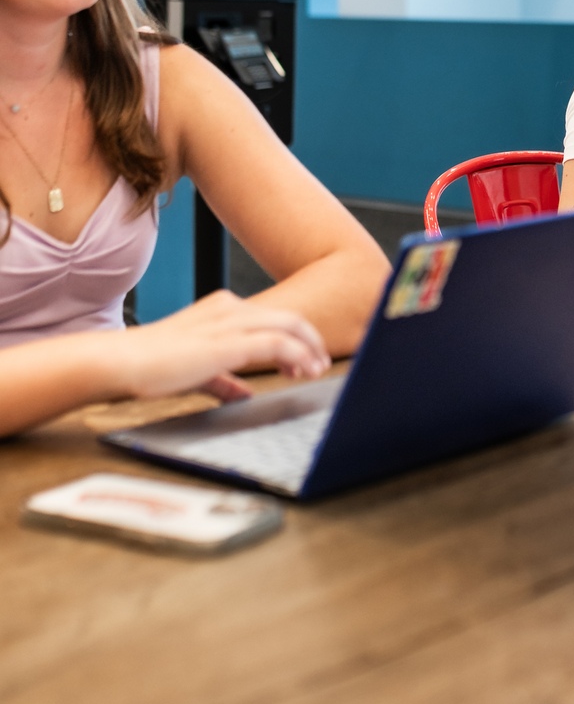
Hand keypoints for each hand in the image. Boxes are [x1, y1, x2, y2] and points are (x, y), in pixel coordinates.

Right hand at [117, 291, 330, 402]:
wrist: (122, 362)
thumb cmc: (152, 366)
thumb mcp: (196, 371)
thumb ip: (222, 380)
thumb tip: (241, 394)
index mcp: (223, 310)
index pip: (274, 318)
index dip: (298, 338)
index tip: (309, 360)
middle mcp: (230, 309)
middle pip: (290, 318)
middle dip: (312, 341)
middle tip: (321, 364)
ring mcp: (229, 322)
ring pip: (289, 325)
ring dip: (309, 349)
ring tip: (315, 371)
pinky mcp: (227, 342)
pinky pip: (276, 342)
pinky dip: (296, 355)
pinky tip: (301, 372)